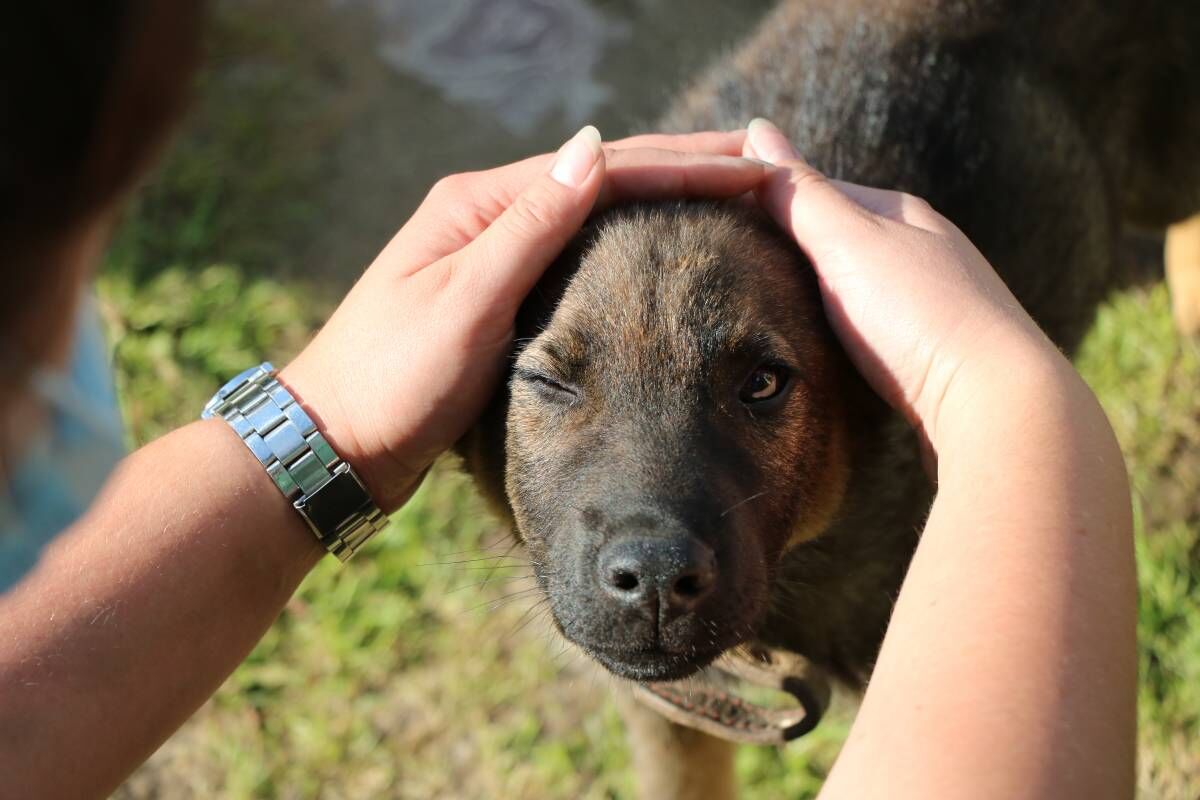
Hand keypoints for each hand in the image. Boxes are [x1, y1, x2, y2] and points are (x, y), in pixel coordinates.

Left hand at [281, 127, 769, 509]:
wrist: (335, 444)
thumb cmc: (390, 381)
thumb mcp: (463, 304)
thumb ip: (529, 230)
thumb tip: (593, 149)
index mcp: (478, 206)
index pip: (600, 170)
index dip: (680, 166)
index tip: (750, 165)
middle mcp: (487, 219)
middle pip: (601, 179)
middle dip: (681, 169)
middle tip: (758, 163)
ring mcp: (491, 256)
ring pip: (593, 214)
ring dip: (659, 197)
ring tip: (727, 190)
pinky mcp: (497, 297)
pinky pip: (577, 253)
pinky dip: (626, 240)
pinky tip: (659, 244)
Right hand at [743, 118, 1067, 452]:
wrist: (995, 404)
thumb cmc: (919, 315)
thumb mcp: (848, 242)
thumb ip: (799, 194)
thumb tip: (757, 130)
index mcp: (902, 214)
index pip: (817, 189)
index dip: (765, 198)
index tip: (713, 214)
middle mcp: (923, 250)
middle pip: (838, 238)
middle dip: (787, 246)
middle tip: (723, 262)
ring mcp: (933, 303)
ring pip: (857, 286)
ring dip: (813, 292)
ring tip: (761, 308)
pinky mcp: (934, 356)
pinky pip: (873, 330)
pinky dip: (839, 331)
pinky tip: (820, 351)